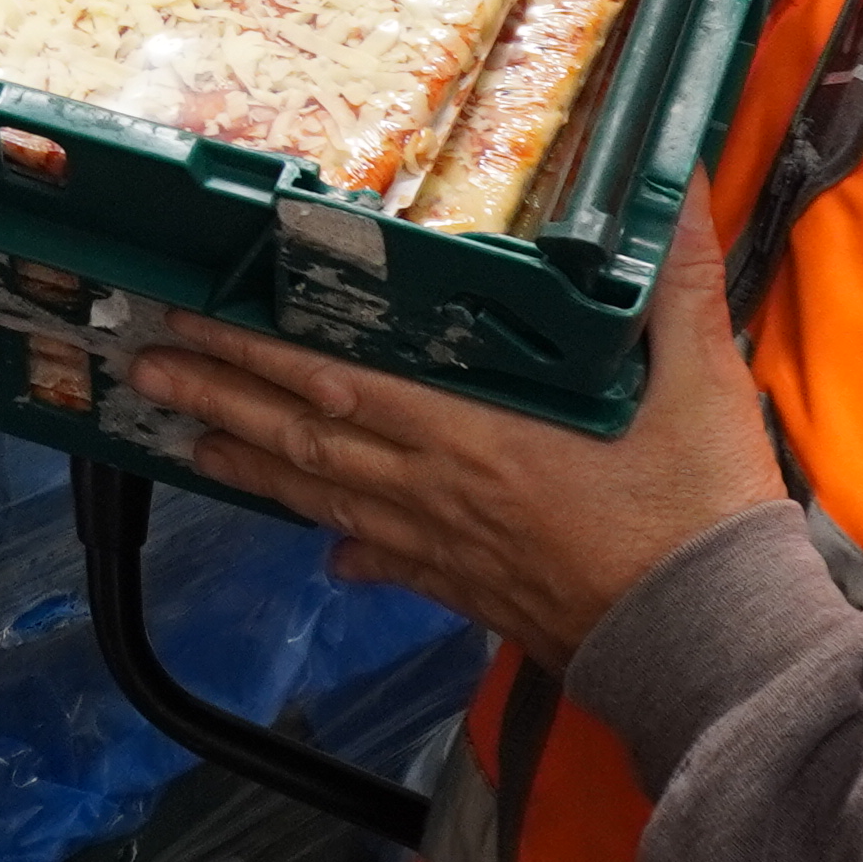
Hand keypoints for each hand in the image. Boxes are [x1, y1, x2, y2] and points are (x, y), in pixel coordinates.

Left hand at [123, 220, 784, 667]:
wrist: (715, 652)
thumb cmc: (703, 523)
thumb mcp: (703, 394)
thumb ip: (681, 298)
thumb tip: (676, 209)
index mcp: (477, 439)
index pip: (341, 384)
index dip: (260, 351)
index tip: (197, 321)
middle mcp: (442, 494)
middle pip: (306, 440)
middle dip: (221, 398)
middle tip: (147, 368)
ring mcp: (453, 551)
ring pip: (329, 501)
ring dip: (254, 468)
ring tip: (190, 441)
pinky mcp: (478, 599)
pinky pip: (395, 567)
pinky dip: (353, 552)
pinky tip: (330, 554)